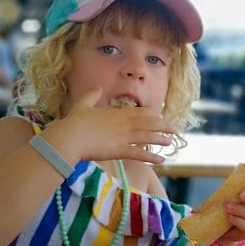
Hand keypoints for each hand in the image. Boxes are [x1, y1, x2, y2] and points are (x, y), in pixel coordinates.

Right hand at [45, 88, 175, 165]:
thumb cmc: (74, 122)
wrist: (70, 136)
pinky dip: (152, 157)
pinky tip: (161, 159)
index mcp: (116, 113)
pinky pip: (140, 154)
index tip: (160, 117)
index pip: (139, 113)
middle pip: (148, 123)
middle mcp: (123, 123)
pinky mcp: (120, 150)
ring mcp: (123, 136)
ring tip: (170, 142)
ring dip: (161, 139)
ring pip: (148, 137)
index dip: (151, 115)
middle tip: (174, 129)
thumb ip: (91, 96)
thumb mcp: (83, 105)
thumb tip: (97, 86)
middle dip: (162, 126)